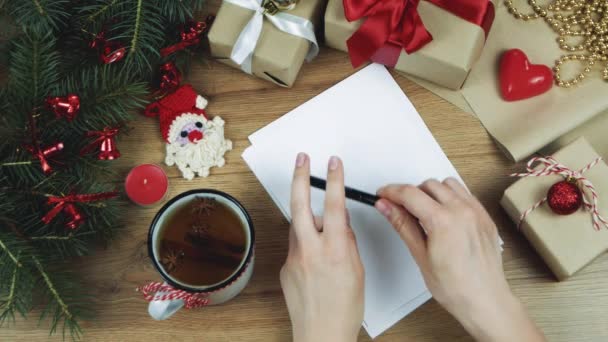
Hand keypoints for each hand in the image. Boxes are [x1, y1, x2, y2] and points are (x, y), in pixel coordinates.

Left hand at [281, 154, 363, 341]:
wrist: (321, 335)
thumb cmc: (344, 310)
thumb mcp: (356, 270)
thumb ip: (346, 241)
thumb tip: (339, 221)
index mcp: (335, 251)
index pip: (333, 205)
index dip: (333, 180)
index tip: (333, 163)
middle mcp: (310, 251)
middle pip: (300, 204)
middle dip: (299, 177)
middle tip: (301, 159)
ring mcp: (293, 259)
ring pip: (298, 226)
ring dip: (308, 220)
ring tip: (322, 232)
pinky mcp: (285, 268)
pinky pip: (296, 246)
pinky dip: (306, 246)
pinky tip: (316, 263)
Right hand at [376, 179, 544, 341]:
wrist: (485, 301)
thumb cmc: (455, 287)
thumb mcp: (420, 255)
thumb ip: (402, 224)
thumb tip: (386, 206)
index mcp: (443, 221)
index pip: (410, 193)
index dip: (391, 192)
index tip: (382, 195)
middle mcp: (463, 211)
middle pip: (428, 185)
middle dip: (411, 193)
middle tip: (400, 209)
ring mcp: (477, 212)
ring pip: (448, 184)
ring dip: (432, 192)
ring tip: (423, 212)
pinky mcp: (485, 217)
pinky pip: (465, 194)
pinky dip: (450, 197)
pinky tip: (443, 214)